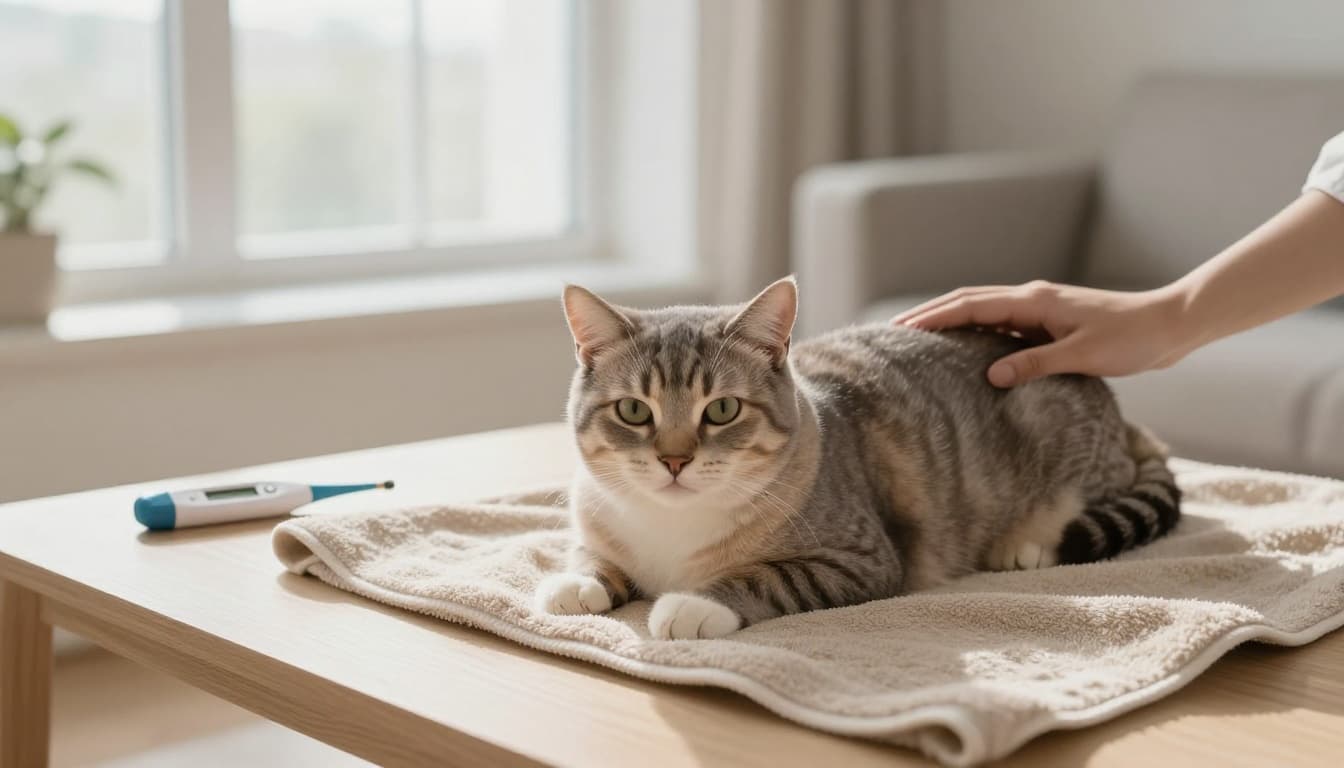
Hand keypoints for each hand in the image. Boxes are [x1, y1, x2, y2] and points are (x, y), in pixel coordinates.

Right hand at [892, 281, 1194, 386]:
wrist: (1170, 326)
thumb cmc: (1132, 338)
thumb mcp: (1082, 356)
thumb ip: (1034, 364)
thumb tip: (990, 375)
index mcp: (1034, 301)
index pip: (971, 305)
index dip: (935, 317)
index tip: (903, 329)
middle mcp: (1032, 299)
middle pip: (969, 301)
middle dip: (932, 315)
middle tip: (897, 332)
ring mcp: (1040, 310)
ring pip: (984, 311)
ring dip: (952, 322)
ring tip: (921, 340)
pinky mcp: (1050, 323)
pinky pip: (1003, 326)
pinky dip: (977, 333)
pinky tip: (968, 351)